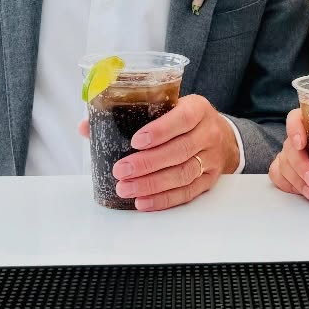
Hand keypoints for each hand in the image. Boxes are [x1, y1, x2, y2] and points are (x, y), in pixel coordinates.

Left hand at [74, 94, 237, 211]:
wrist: (222, 137)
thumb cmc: (185, 120)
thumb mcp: (166, 107)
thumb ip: (128, 114)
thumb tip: (86, 126)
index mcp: (197, 109)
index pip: (182, 119)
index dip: (160, 131)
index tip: (136, 141)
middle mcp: (208, 133)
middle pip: (180, 150)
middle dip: (148, 164)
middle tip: (122, 170)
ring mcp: (211, 159)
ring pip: (183, 174)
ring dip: (152, 184)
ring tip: (126, 188)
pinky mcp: (209, 180)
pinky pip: (187, 193)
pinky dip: (164, 199)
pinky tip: (143, 201)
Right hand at [269, 108, 308, 200]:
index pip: (295, 118)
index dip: (295, 128)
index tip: (301, 141)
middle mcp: (299, 138)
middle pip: (289, 146)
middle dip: (301, 164)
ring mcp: (289, 154)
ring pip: (284, 164)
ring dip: (297, 179)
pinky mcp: (285, 170)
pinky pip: (279, 176)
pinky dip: (290, 185)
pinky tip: (304, 192)